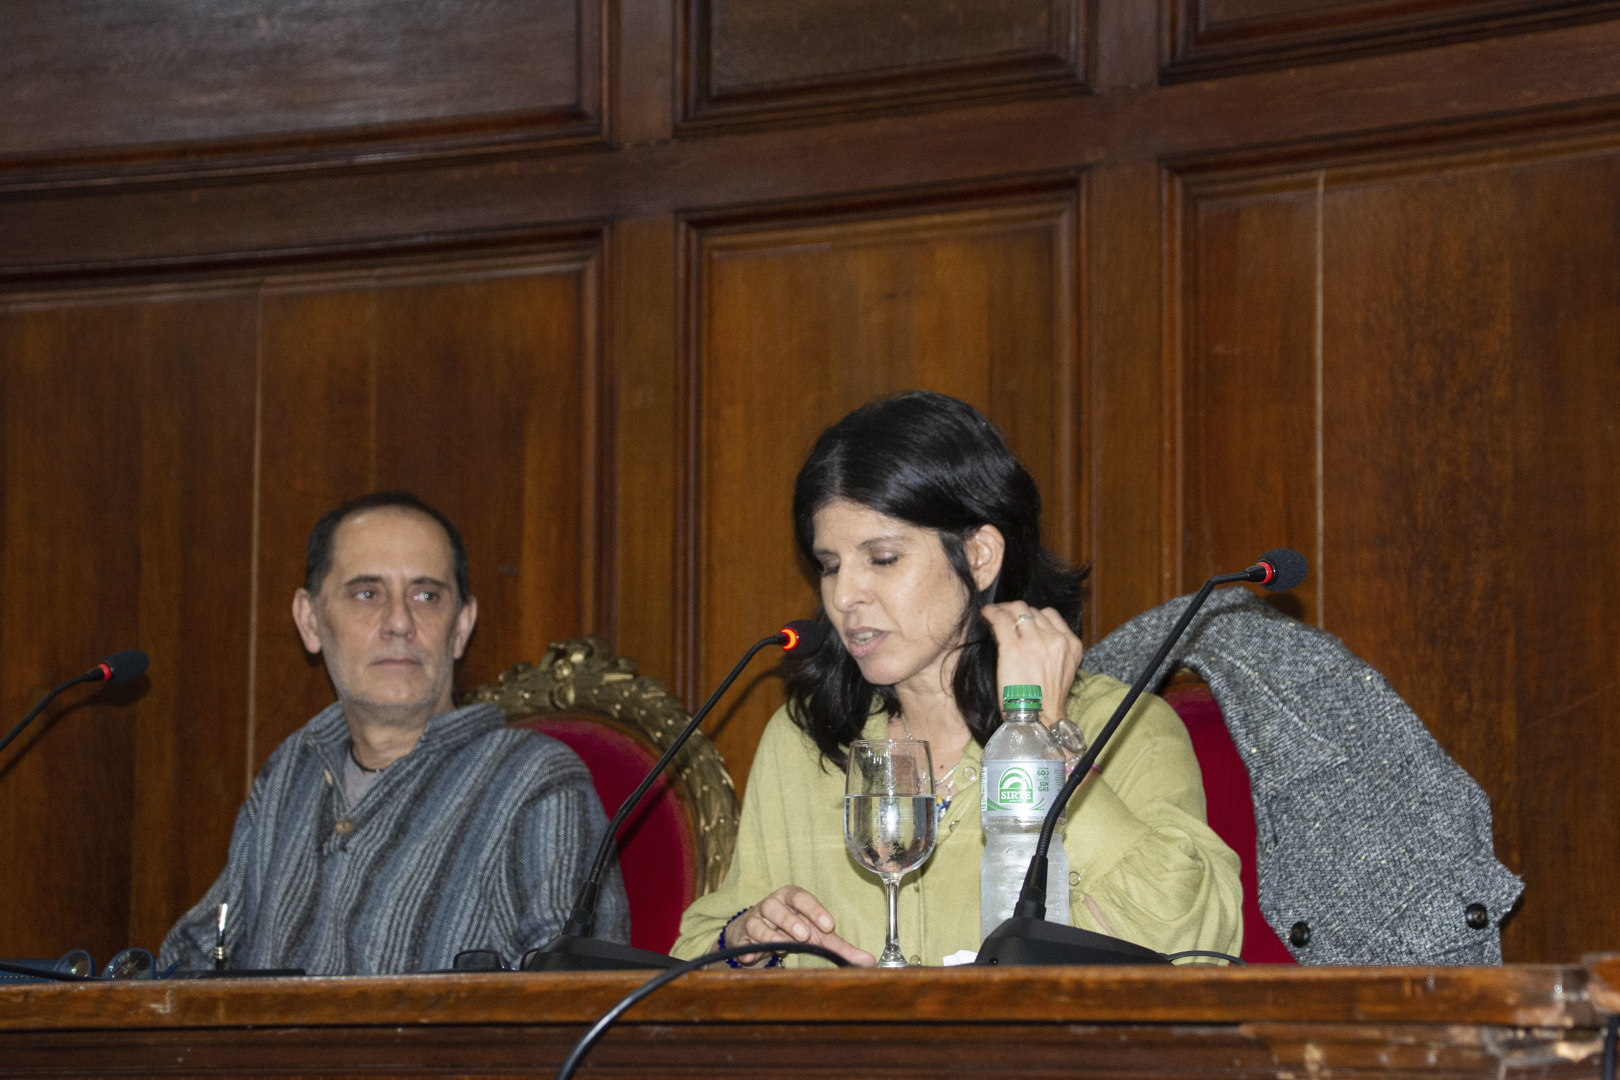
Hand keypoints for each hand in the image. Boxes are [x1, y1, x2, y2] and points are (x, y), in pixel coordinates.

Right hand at [722, 885, 875, 967]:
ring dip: (770, 936)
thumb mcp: (817, 937)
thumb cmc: (792, 931)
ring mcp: (754, 921)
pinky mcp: (741, 938)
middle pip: (776, 907)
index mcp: (791, 899)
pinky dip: (746, 950)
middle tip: (804, 936)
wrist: (755, 937)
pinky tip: (751, 957)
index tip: (829, 925)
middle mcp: (771, 905)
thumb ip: (841, 948)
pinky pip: (742, 942)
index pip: (802, 897)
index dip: (815, 909)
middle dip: (790, 920)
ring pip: (757, 923)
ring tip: (783, 946)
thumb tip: (870, 962)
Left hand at [981, 602, 1084, 724]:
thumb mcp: (1061, 668)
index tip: (1020, 618)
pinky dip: (992, 613)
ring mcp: (1035, 642)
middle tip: (1003, 613)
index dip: (1032, 614)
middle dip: (1016, 610)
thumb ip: (1053, 648)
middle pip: (1032, 611)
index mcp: (1071, 644)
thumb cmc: (1045, 698)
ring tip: (993, 613)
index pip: (1049, 615)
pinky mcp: (1014, 648)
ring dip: (1003, 609)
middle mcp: (1056, 640)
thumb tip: (1031, 634)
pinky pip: (1001, 619)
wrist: (1039, 718)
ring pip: (1017, 610)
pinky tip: (986, 614)